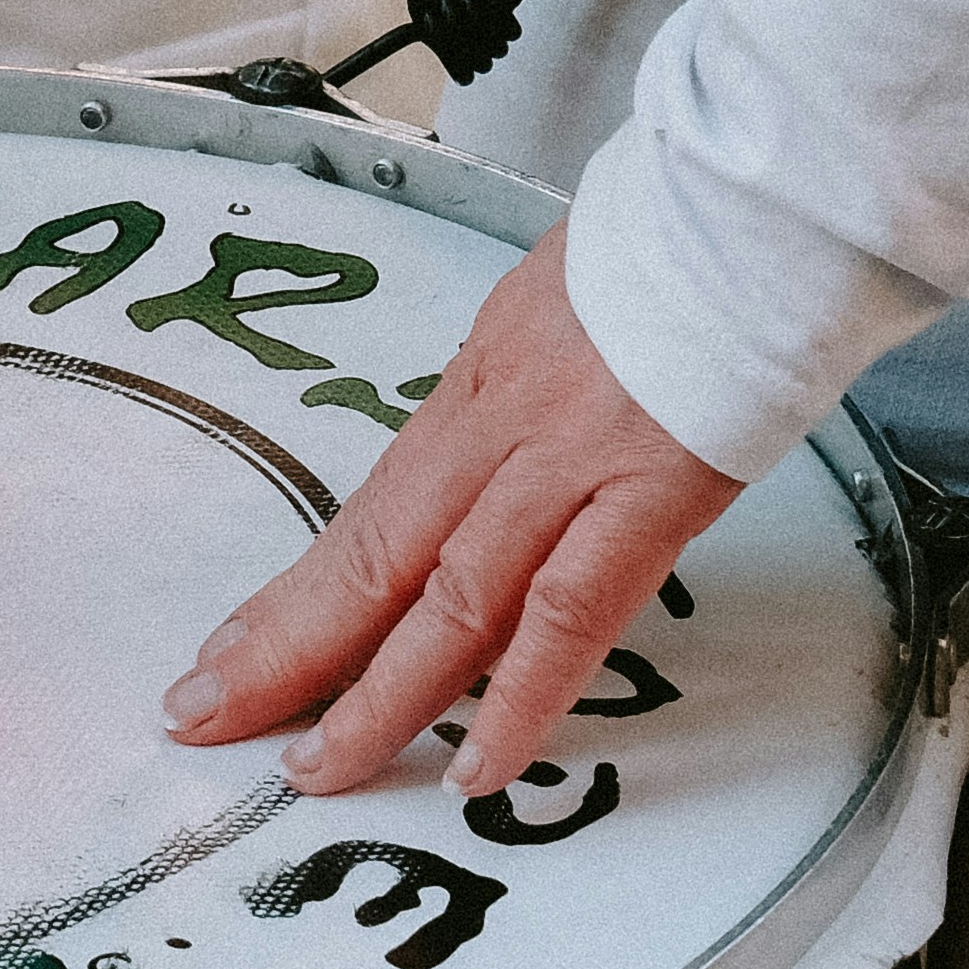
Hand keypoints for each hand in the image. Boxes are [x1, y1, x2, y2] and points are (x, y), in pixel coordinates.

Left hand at [162, 230, 744, 795]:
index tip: (229, 654)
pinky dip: (517, 696)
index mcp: (479, 381)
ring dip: (377, 696)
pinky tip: (478, 765)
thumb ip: (529, 388)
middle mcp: (500, 425)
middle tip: (207, 719)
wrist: (761, 198)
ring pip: (449, 600)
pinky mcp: (647, 492)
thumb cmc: (685, 240)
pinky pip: (568, 611)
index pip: (368, 512)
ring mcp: (568, 462)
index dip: (293, 596)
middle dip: (284, 652)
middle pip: (374, 558)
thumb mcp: (566, 301)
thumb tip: (500, 455)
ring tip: (317, 771)